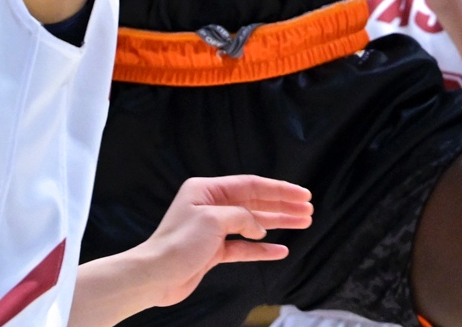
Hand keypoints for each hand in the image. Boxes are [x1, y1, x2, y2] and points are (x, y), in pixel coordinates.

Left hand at [128, 176, 314, 308]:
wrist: (154, 276)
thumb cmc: (177, 244)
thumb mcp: (213, 220)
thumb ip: (241, 217)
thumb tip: (258, 227)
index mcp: (207, 190)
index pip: (251, 185)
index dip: (279, 190)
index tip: (302, 194)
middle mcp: (211, 206)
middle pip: (255, 203)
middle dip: (282, 206)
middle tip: (307, 211)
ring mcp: (213, 229)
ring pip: (253, 225)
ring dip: (277, 225)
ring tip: (302, 224)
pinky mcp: (213, 251)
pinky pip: (243, 247)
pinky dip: (262, 249)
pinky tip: (280, 250)